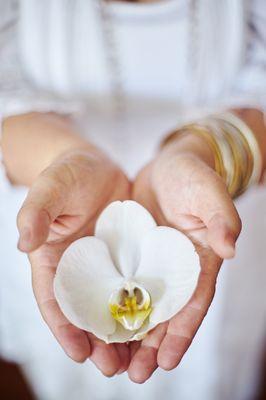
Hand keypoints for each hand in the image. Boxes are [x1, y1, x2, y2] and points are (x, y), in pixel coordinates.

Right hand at [17, 147, 130, 375]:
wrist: (96, 166)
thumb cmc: (68, 173)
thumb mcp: (52, 187)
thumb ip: (37, 211)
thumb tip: (23, 241)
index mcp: (53, 259)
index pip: (54, 299)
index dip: (64, 327)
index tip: (79, 352)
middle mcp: (79, 270)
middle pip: (85, 312)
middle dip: (97, 341)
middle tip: (113, 368)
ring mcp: (105, 266)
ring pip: (112, 307)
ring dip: (121, 335)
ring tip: (135, 362)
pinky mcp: (128, 259)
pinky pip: (136, 286)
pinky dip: (142, 308)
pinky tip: (155, 325)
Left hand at [128, 134, 241, 382]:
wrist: (169, 167)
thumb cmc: (193, 177)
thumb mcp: (208, 191)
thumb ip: (221, 217)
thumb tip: (229, 247)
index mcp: (198, 261)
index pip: (194, 302)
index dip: (182, 332)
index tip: (167, 361)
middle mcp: (174, 270)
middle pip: (164, 314)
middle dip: (151, 346)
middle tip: (134, 375)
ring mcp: (150, 265)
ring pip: (139, 307)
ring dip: (128, 336)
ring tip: (112, 363)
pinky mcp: (130, 256)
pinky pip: (118, 284)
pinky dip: (110, 306)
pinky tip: (96, 325)